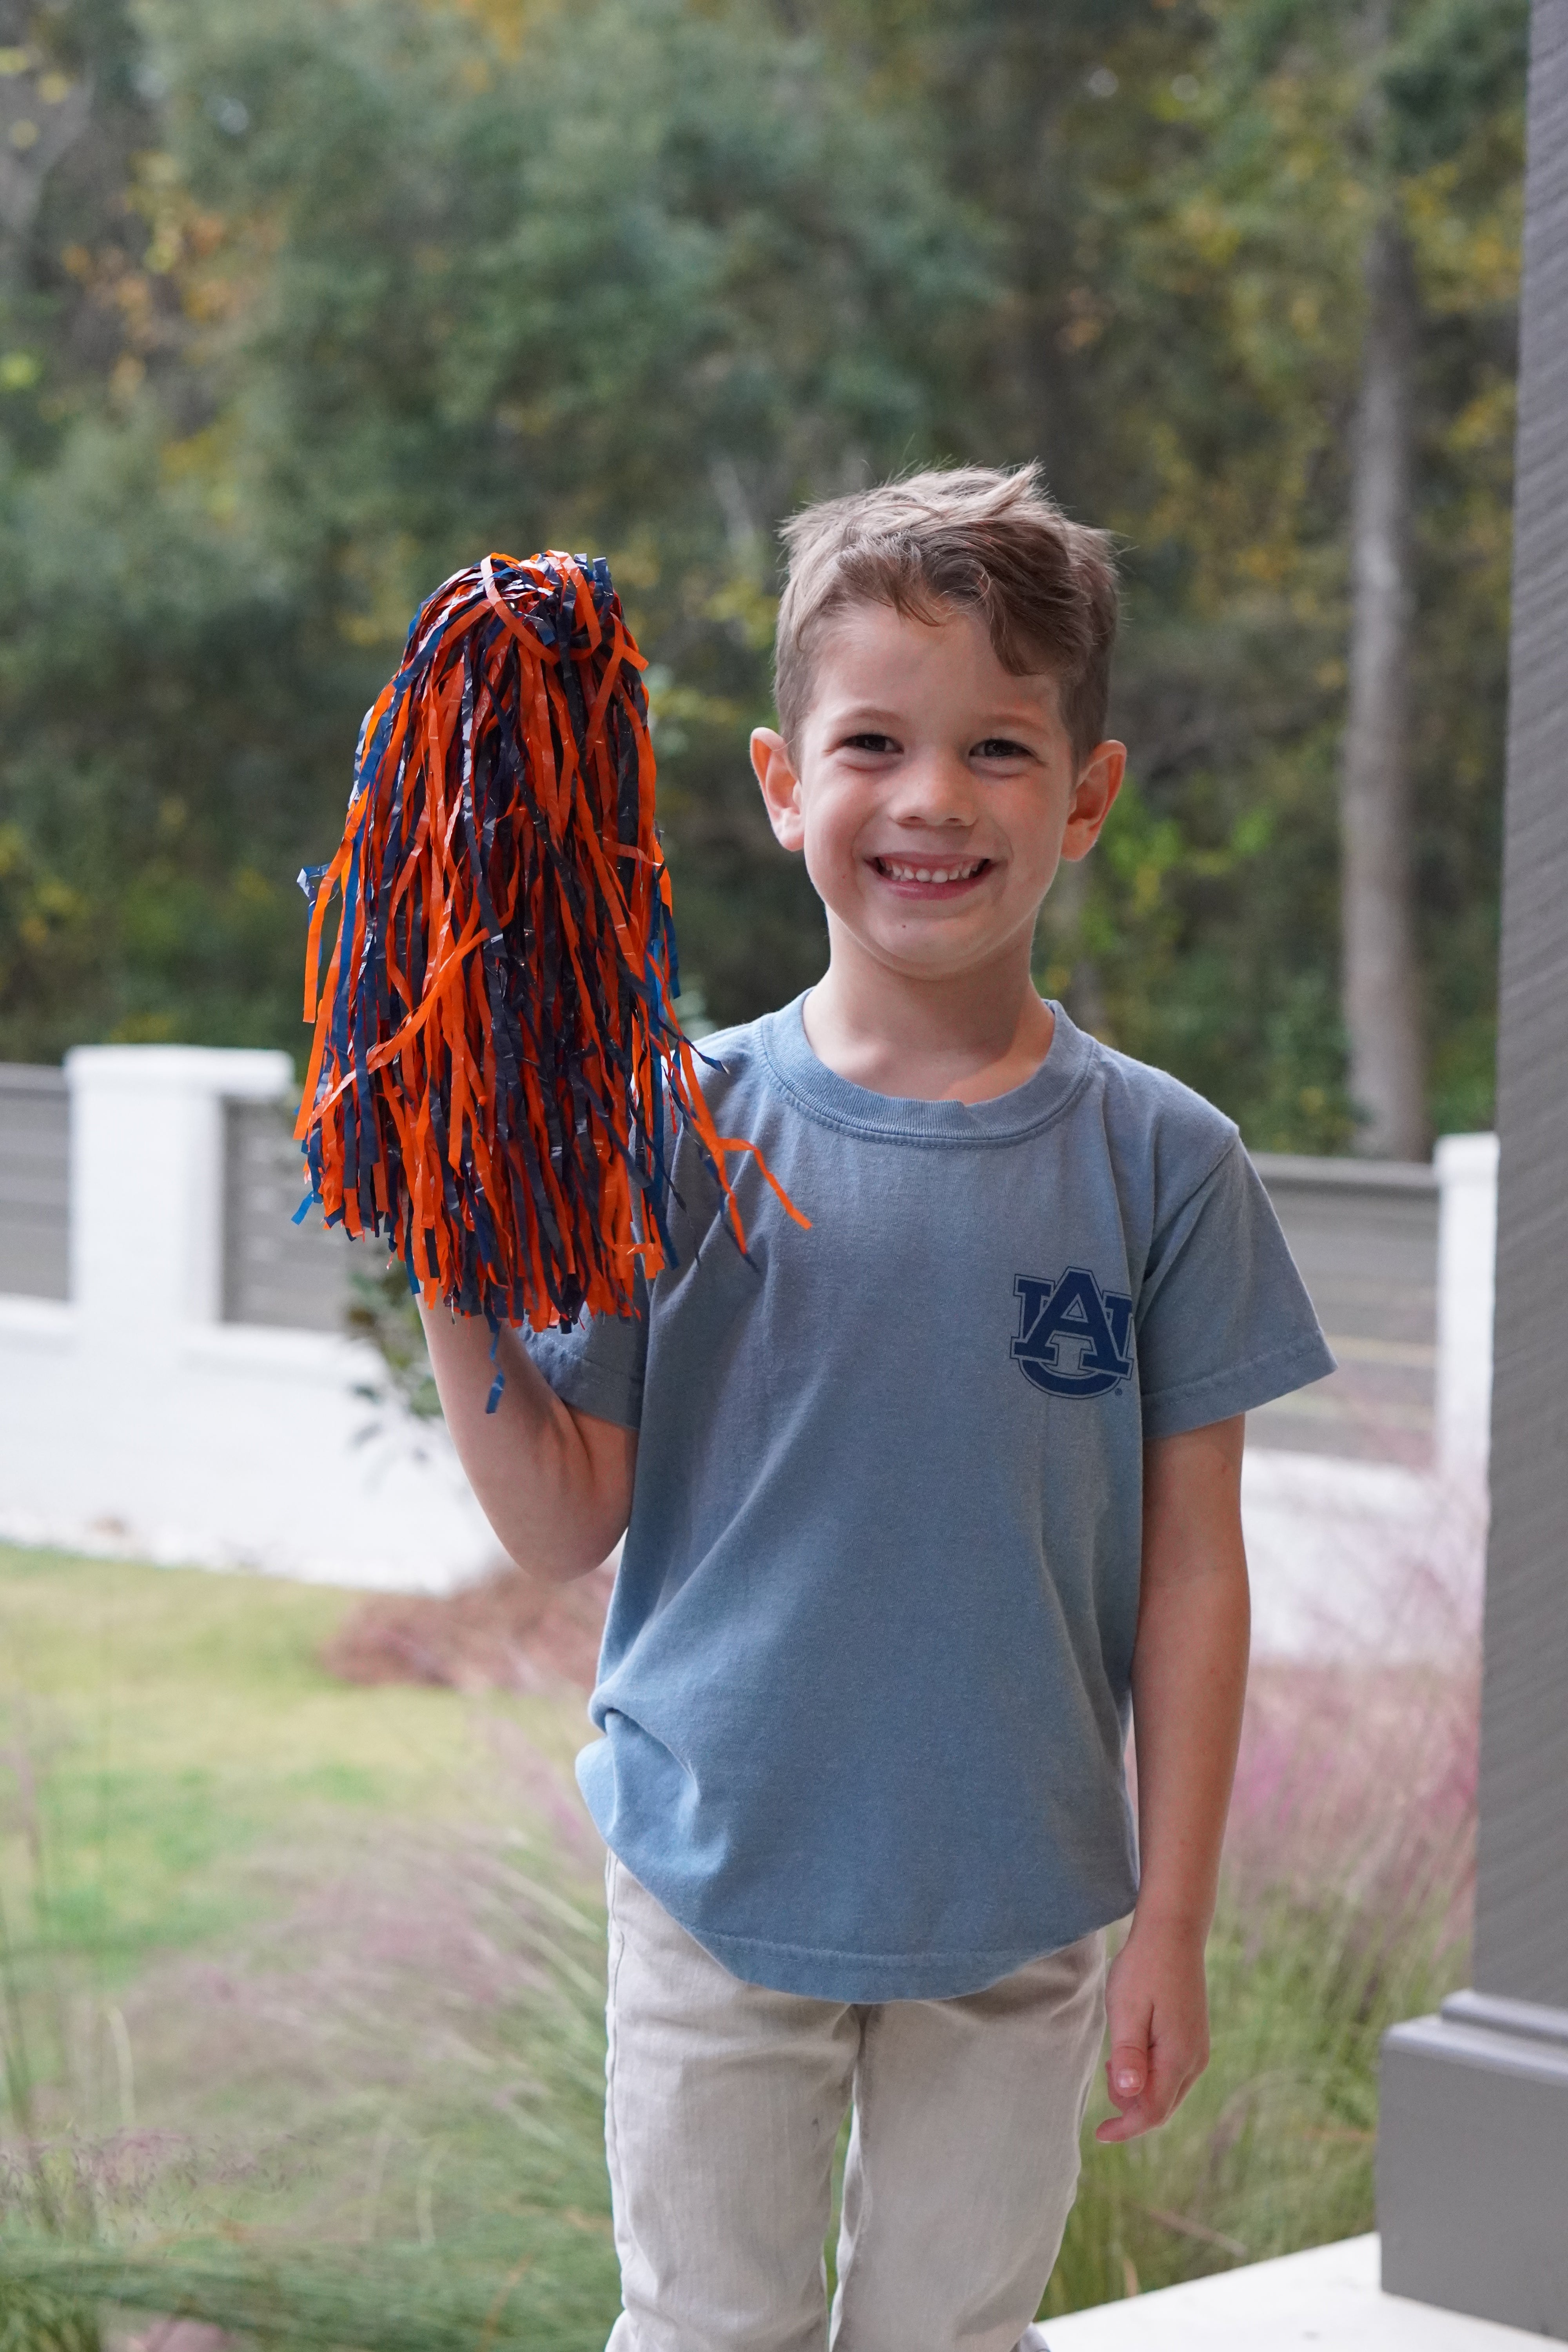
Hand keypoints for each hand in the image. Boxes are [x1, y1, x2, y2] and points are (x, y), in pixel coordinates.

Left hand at [1094, 1915, 1209, 2143]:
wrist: (1172, 1933)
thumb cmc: (1144, 1969)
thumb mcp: (1127, 2009)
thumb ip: (1128, 2054)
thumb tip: (1128, 2093)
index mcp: (1179, 2056)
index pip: (1153, 2111)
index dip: (1126, 2128)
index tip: (1099, 2134)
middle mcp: (1195, 2059)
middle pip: (1162, 2107)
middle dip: (1131, 2107)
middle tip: (1105, 2070)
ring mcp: (1197, 2049)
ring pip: (1167, 2091)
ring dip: (1139, 2089)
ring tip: (1113, 2058)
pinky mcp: (1193, 2038)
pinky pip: (1171, 2073)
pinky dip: (1149, 2075)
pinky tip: (1130, 2051)